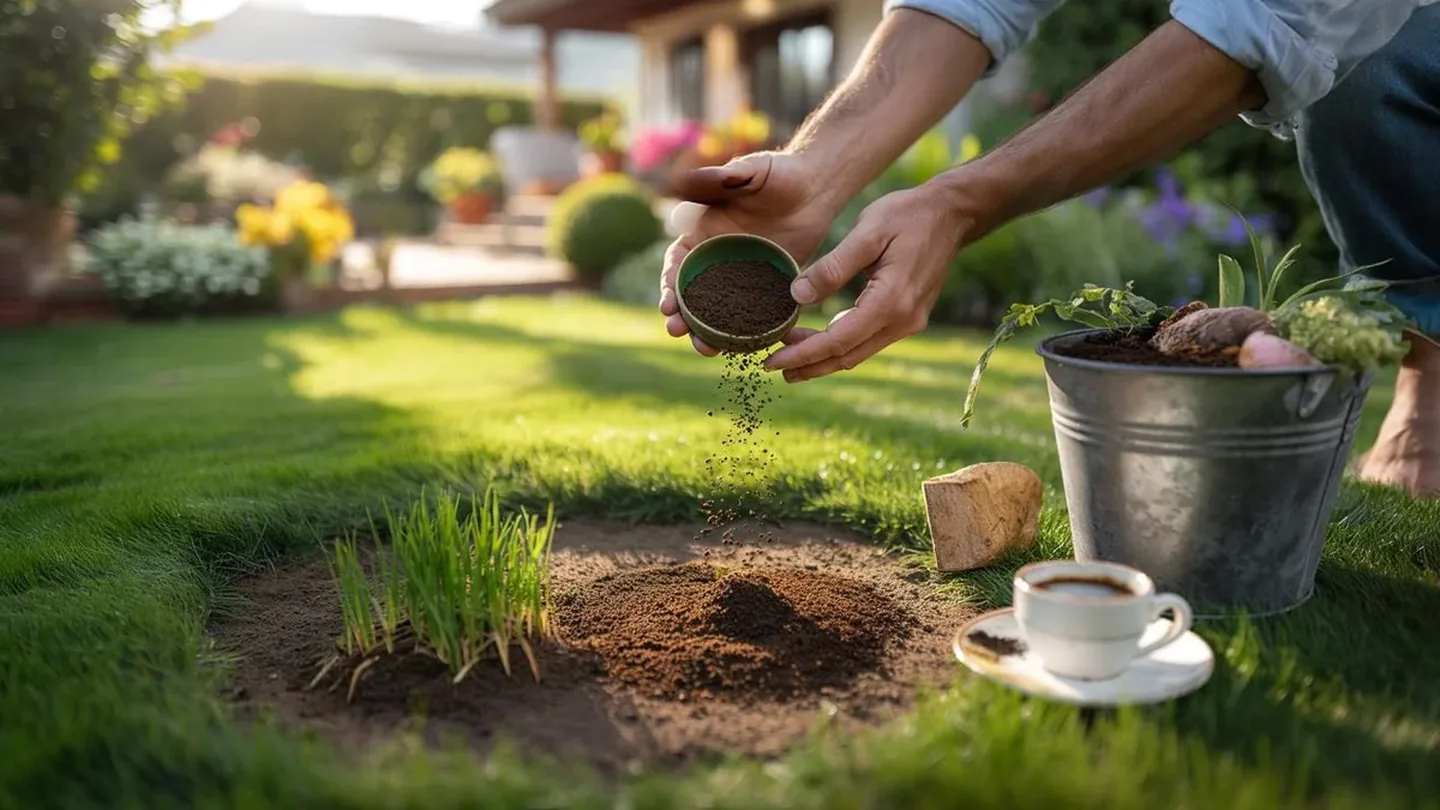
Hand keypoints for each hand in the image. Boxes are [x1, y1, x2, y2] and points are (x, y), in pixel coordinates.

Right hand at [659, 151, 839, 355]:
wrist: (818, 188)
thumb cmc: (780, 173)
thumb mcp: (748, 172)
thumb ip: (719, 178)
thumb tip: (680, 181)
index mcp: (704, 234)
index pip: (677, 264)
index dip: (668, 285)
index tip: (666, 303)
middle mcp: (719, 259)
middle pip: (692, 295)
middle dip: (681, 316)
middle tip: (676, 332)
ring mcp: (744, 277)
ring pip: (719, 311)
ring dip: (708, 332)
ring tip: (706, 349)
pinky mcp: (770, 287)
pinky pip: (754, 314)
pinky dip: (746, 332)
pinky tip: (743, 349)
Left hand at [763, 184, 968, 381]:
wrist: (951, 213)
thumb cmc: (907, 215)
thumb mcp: (867, 232)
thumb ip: (832, 267)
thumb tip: (797, 296)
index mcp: (891, 301)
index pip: (839, 340)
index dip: (803, 354)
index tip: (772, 361)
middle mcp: (903, 321)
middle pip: (847, 356)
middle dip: (809, 365)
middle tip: (772, 366)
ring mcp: (908, 322)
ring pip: (858, 353)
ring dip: (823, 359)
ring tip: (789, 358)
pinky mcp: (907, 317)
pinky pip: (868, 340)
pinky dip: (841, 345)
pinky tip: (819, 341)